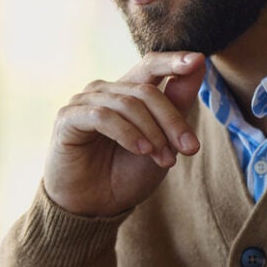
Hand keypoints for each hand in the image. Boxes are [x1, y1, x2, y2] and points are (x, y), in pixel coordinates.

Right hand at [43, 52, 205, 216]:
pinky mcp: (67, 118)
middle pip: (145, 90)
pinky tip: (141, 151)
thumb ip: (177, 102)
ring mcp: (83, 102)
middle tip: (189, 148)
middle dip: (171, 119)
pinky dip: (126, 133)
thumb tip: (199, 61)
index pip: (150, 65)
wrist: (96, 206)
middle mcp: (104, 91)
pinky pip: (102, 116)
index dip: (172, 60)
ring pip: (126, 103)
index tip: (197, 61)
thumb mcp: (163, 140)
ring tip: (164, 159)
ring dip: (151, 133)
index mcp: (127, 92)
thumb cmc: (126, 172)